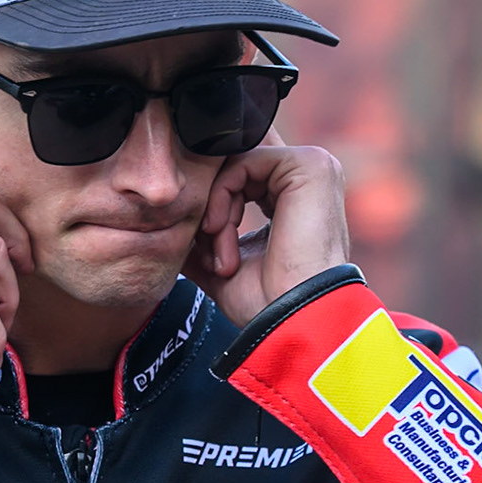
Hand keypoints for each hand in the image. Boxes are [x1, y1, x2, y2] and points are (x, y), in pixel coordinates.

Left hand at [182, 136, 349, 326]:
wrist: (294, 319)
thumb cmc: (265, 302)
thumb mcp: (223, 265)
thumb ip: (201, 239)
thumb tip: (169, 226)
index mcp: (294, 199)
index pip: (238, 182)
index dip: (212, 211)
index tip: (205, 257)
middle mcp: (306, 179)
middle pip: (233, 172)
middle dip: (210, 212)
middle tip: (208, 257)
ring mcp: (312, 168)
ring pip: (234, 168)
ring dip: (214, 211)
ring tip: (220, 257)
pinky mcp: (308, 165)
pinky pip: (242, 163)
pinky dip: (221, 196)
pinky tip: (219, 231)